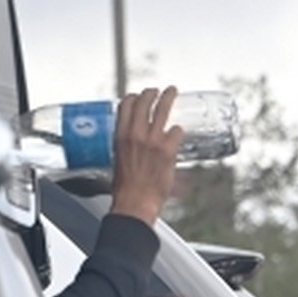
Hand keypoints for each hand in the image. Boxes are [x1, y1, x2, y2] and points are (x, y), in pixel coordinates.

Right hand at [110, 86, 184, 226]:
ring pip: (162, 109)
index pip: (125, 105)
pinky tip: (179, 132)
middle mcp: (136, 134)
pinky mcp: (168, 150)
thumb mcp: (118, 161)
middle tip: (158, 91)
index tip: (138, 97)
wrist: (134, 204)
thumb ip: (126, 148)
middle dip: (152, 93)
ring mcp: (153, 140)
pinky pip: (177, 131)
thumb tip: (134, 146)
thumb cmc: (126, 190)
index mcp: (121, 136)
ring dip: (168, 97)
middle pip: (144, 101)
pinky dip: (178, 131)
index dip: (134, 97)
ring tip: (172, 92)